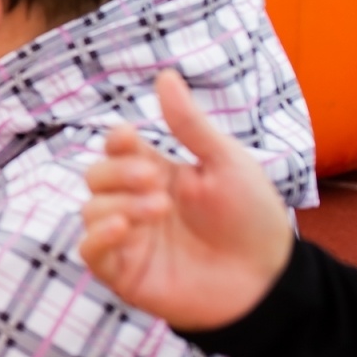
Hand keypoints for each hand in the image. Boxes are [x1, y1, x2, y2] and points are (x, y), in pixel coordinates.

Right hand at [78, 70, 293, 331]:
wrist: (268, 282)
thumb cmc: (251, 219)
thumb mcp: (226, 163)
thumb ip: (189, 124)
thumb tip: (166, 75)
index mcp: (155, 173)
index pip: (116, 149)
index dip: (116, 142)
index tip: (129, 140)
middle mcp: (135, 202)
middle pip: (95, 176)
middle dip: (118, 173)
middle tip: (156, 182)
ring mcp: (128, 239)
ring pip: (90, 210)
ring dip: (118, 204)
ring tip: (159, 210)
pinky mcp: (124, 272)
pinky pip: (89, 251)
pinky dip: (98, 237)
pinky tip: (125, 228)